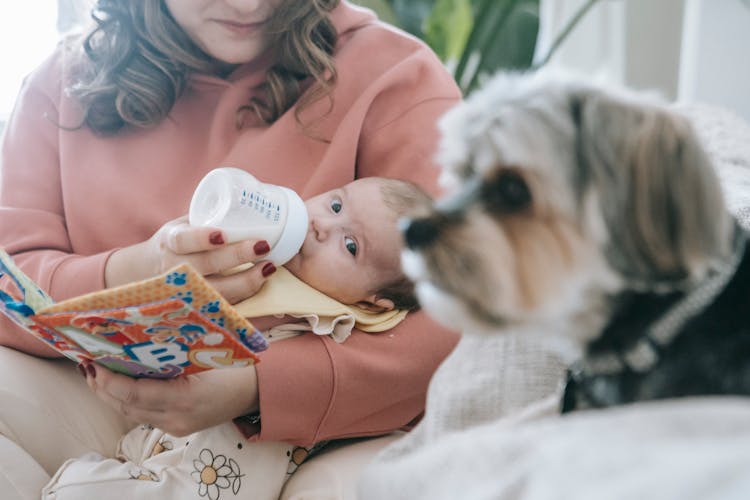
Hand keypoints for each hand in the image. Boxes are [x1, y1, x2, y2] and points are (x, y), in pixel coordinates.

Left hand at [81, 362, 258, 436]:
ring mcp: (176, 426)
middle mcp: (177, 417)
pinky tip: (119, 386)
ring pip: (131, 414)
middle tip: (87, 365)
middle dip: (102, 388)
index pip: (133, 394)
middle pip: (125, 407)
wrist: (254, 391)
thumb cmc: (232, 367)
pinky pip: (143, 415)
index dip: (109, 380)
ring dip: (110, 396)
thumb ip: (170, 356)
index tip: (94, 362)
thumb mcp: (202, 356)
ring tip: (96, 375)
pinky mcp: (177, 428)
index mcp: (185, 397)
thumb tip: (134, 342)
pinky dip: (126, 401)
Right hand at [105, 216, 276, 302]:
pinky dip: (244, 296)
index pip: (183, 240)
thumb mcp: (182, 227)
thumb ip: (206, 219)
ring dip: (246, 281)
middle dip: (236, 256)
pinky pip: (222, 306)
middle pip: (206, 265)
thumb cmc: (177, 244)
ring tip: (269, 267)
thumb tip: (249, 201)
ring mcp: (185, 291)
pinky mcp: (197, 307)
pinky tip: (261, 283)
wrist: (148, 273)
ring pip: (216, 291)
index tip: (222, 234)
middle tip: (263, 245)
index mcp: (170, 243)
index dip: (202, 238)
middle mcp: (175, 268)